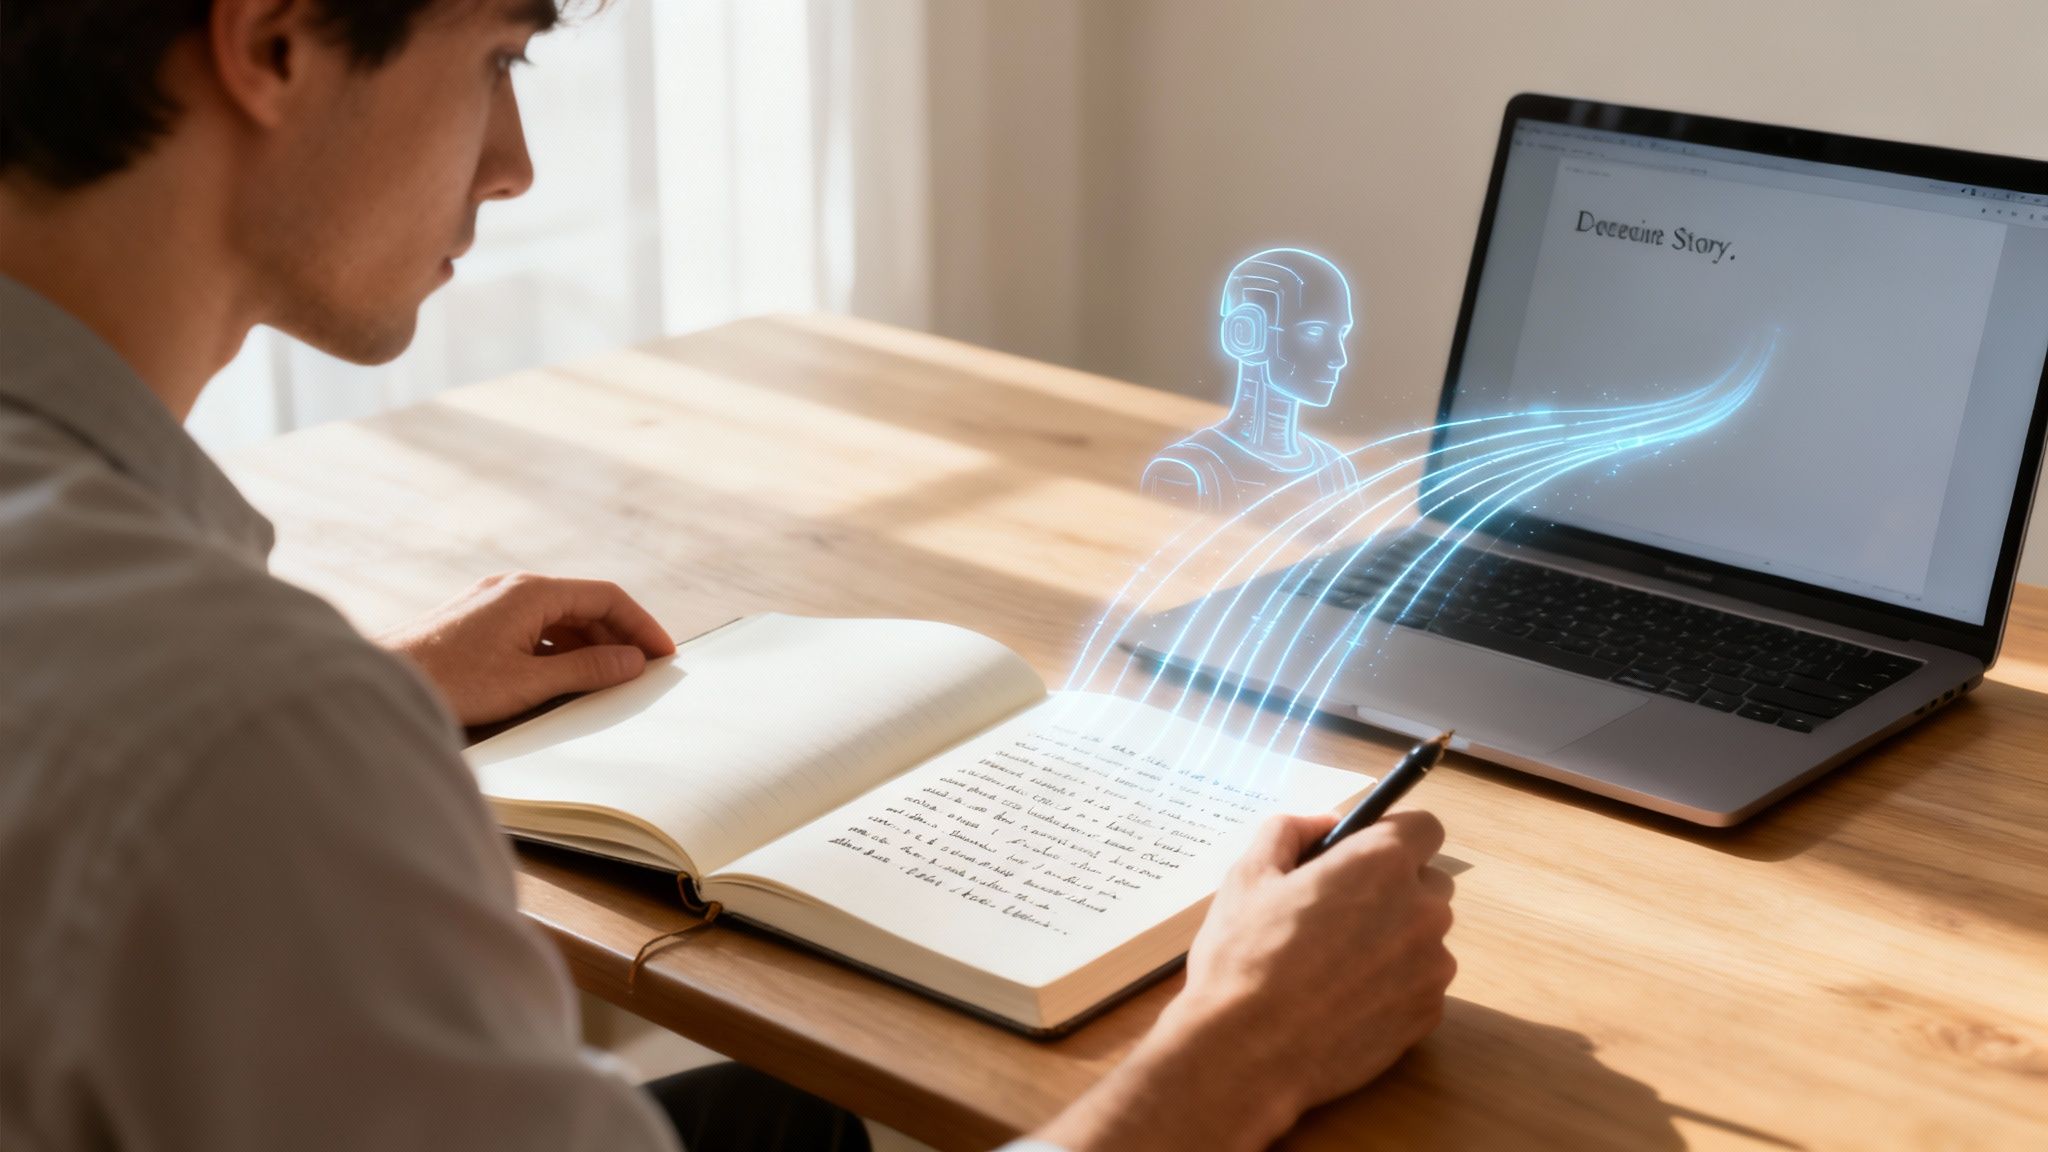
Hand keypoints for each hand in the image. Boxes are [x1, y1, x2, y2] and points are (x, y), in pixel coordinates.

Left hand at [378, 572, 675, 726]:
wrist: (380, 680)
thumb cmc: (449, 681)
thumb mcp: (528, 682)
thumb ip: (586, 670)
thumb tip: (632, 661)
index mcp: (531, 592)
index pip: (606, 596)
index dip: (641, 625)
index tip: (664, 655)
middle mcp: (514, 587)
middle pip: (584, 605)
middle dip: (618, 636)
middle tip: (643, 671)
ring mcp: (493, 602)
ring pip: (558, 618)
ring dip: (589, 644)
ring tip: (609, 679)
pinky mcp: (477, 621)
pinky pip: (534, 628)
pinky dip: (559, 648)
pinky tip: (564, 677)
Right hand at [1035, 808, 1455, 1151]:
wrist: (1246, 1055)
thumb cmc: (1243, 959)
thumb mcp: (1248, 876)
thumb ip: (1289, 831)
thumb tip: (1325, 823)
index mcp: (1380, 864)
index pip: (1425, 828)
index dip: (1393, 836)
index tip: (1362, 854)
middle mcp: (1421, 910)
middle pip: (1429, 884)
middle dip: (1394, 889)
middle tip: (1338, 913)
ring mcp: (1431, 968)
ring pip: (1425, 938)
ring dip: (1394, 940)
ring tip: (1334, 965)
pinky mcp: (1428, 1015)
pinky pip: (1420, 984)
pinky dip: (1393, 986)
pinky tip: (1343, 1000)